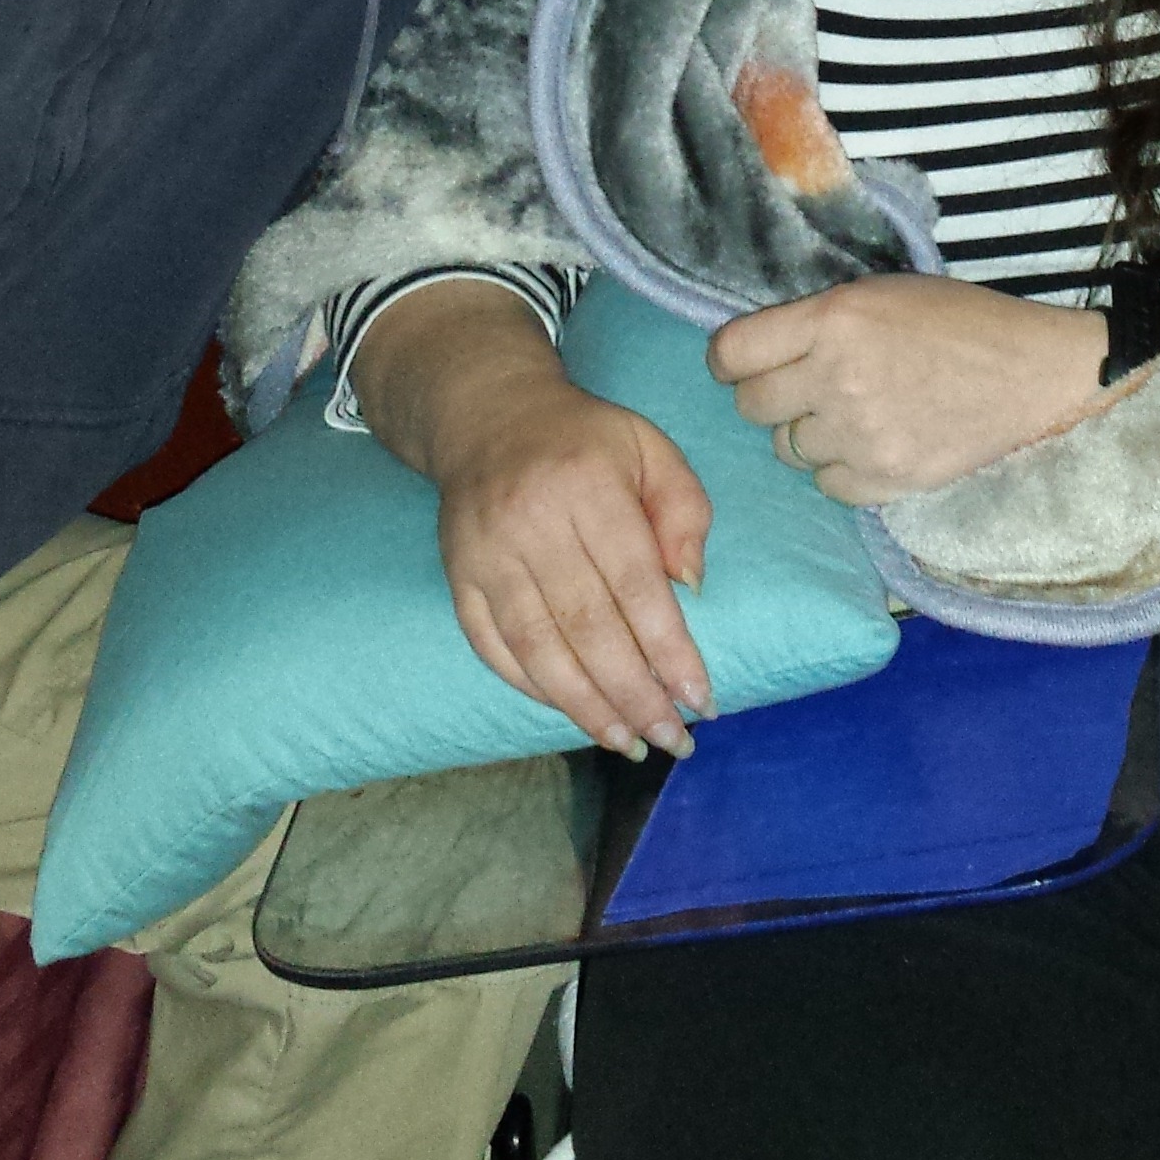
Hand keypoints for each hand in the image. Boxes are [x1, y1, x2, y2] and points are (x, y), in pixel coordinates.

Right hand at [352, 281, 713, 760]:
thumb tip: (690, 585)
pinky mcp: (458, 576)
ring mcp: (487, 554)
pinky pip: (492, 646)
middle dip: (635, 694)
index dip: (669, 649)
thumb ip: (684, 508)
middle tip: (673, 738)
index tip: (700, 699)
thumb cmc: (585, 440)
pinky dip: (532, 688)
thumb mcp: (650, 448)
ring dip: (586, 706)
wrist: (487, 416)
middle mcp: (531, 523)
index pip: (635, 584)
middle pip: (588, 627)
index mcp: (588, 487)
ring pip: (538, 648)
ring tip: (628, 743)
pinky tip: (572, 713)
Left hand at [708, 274, 1106, 503]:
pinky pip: (826, 485)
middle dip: (769, 396)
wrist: (1033, 371)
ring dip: (808, 433)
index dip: (729, 360)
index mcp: (833, 319)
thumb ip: (817, 319)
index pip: (732, 352)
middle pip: (752, 406)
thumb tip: (757, 351)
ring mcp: (860, 435)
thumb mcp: (880, 293)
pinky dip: (840, 469)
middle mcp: (836, 378)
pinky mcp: (887, 479)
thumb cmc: (959, 321)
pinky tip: (870, 444)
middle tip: (804, 388)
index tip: (742, 364)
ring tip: (850, 414)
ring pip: (787, 449)